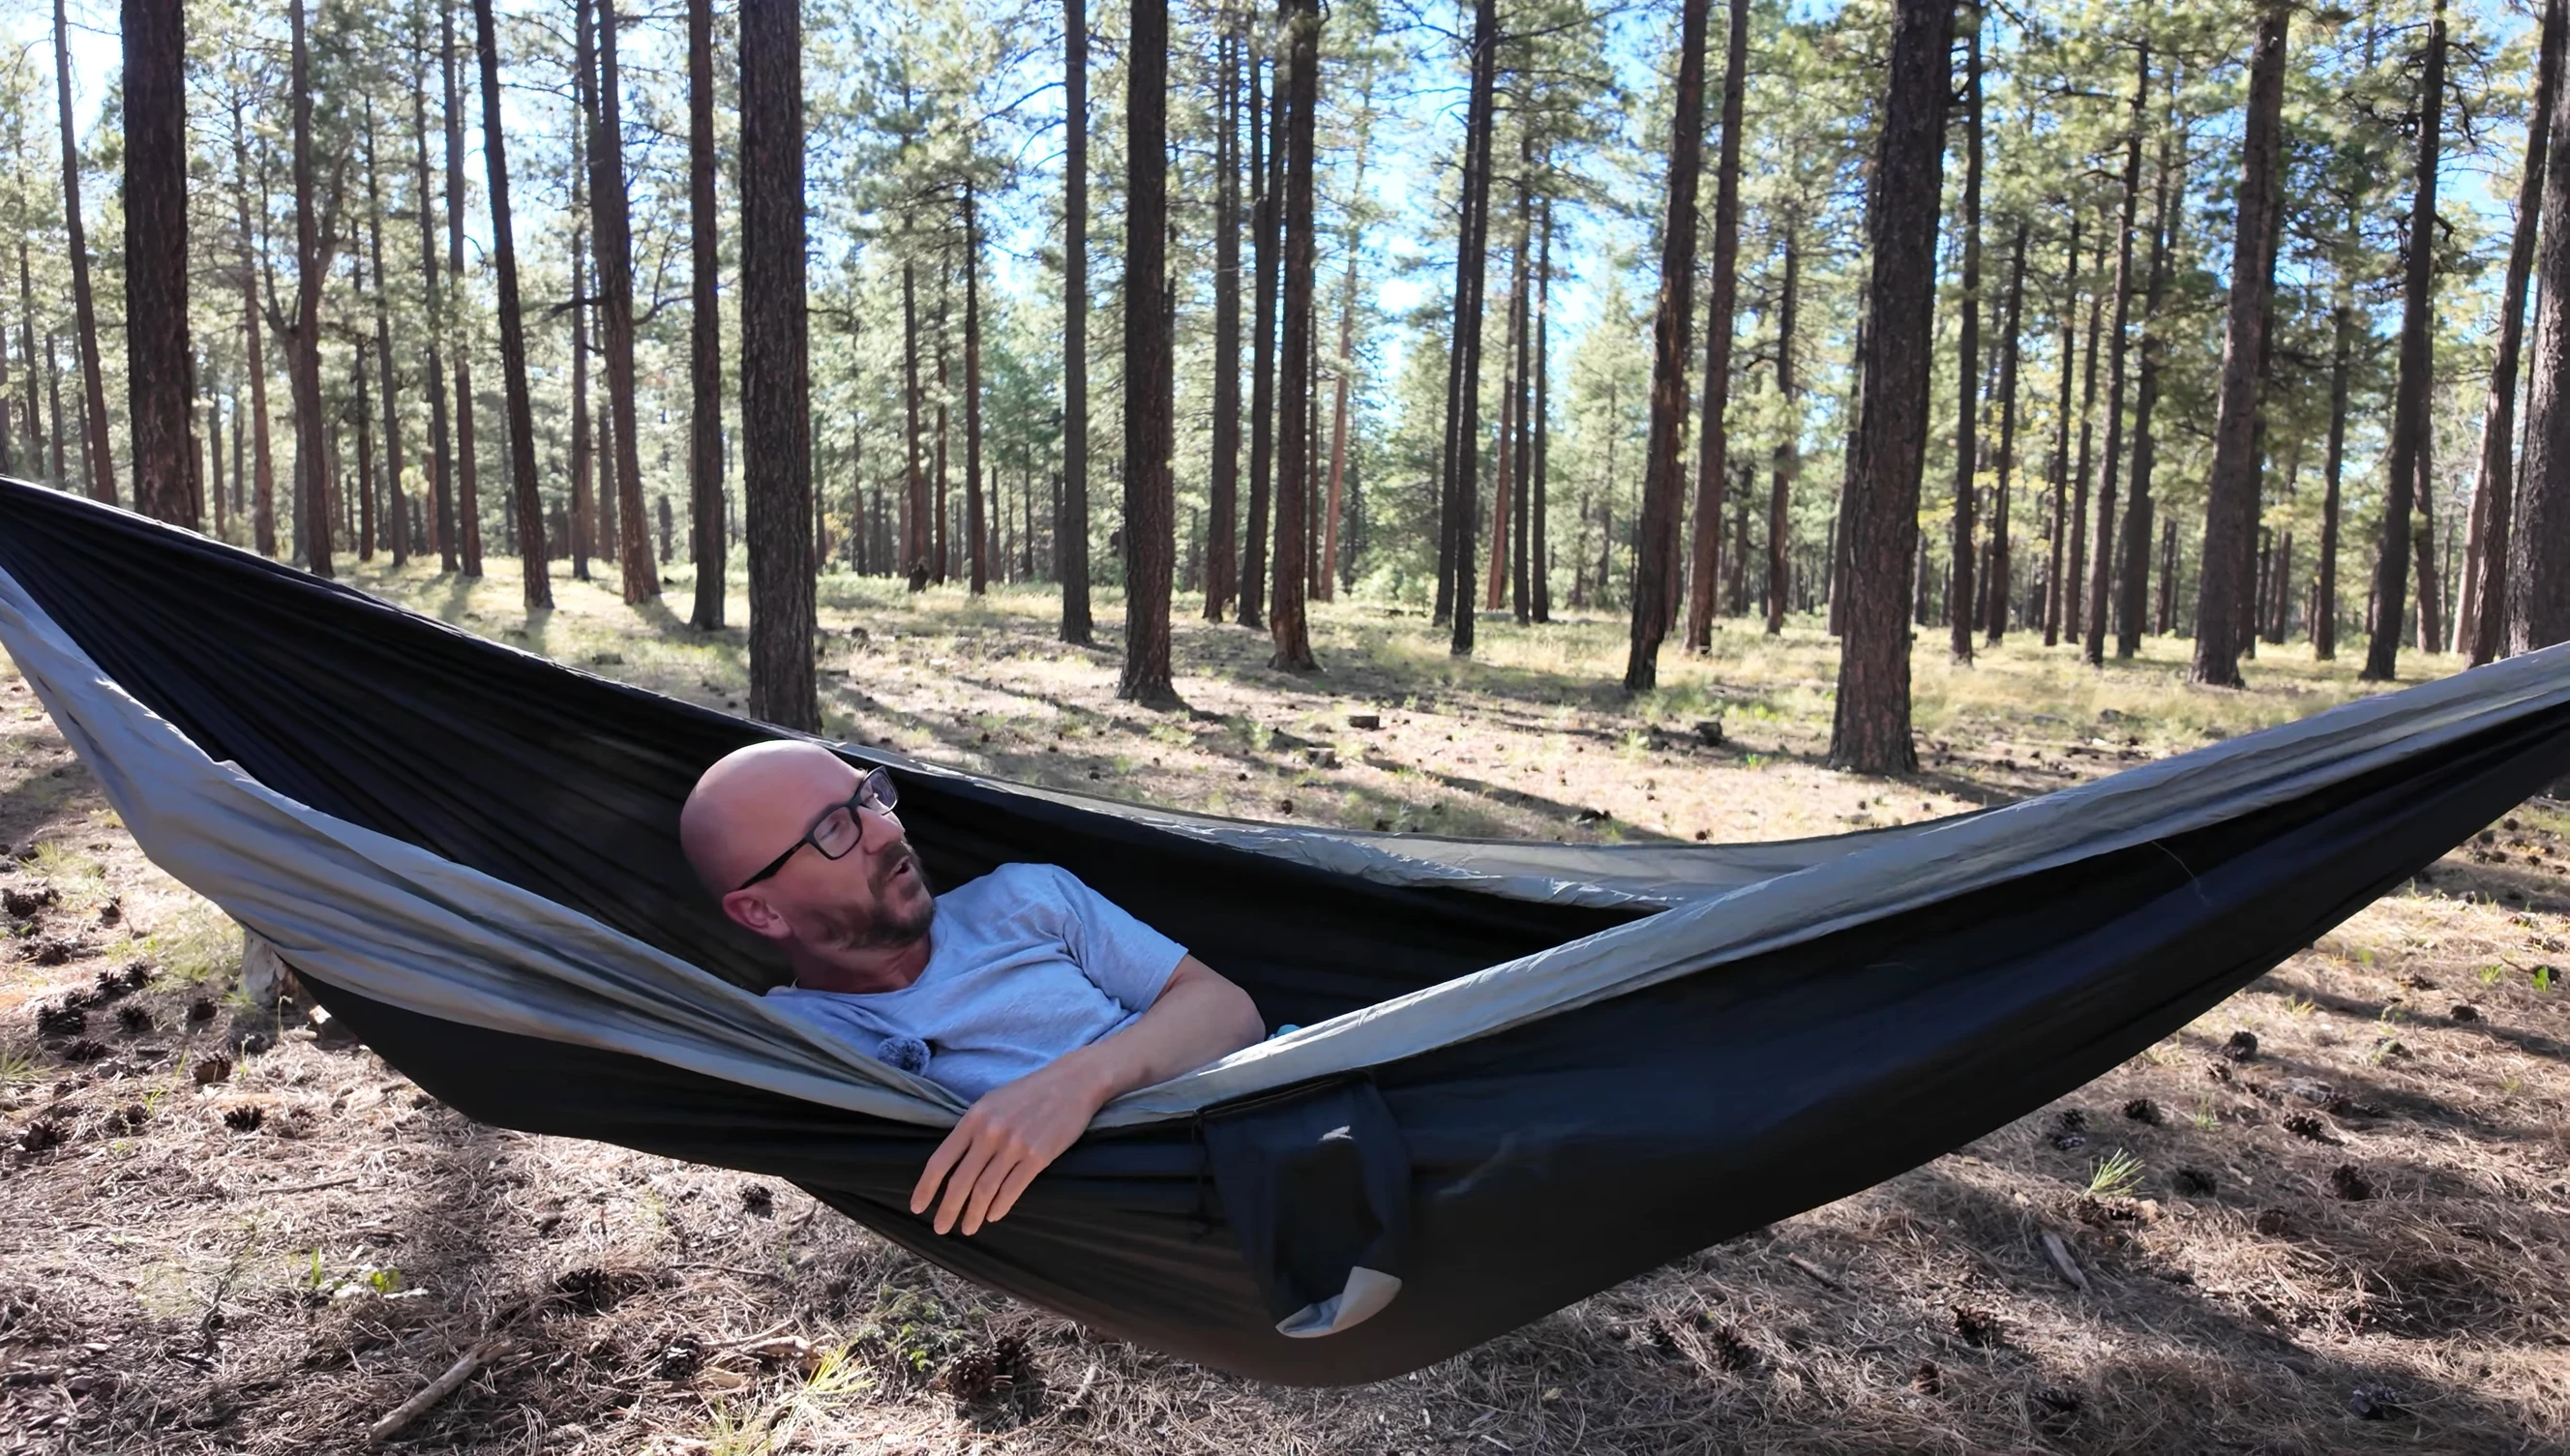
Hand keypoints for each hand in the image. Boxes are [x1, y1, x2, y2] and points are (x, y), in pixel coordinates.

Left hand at [909, 1062, 1107, 1235]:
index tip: (917, 1207)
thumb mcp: (992, 1101)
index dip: (926, 1187)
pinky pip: (1012, 1190)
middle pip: (960, 1181)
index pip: (941, 1160)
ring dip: (974, 1214)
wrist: (1073, 1082)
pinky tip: (993, 1216)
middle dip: (947, 1209)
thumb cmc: (1030, 1092)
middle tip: (941, 1228)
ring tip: (968, 1228)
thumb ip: (973, 1128)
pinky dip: (1000, 1207)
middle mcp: (990, 1132)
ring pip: (985, 1190)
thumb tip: (954, 1161)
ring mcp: (1014, 1145)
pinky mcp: (1038, 1156)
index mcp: (974, 1118)